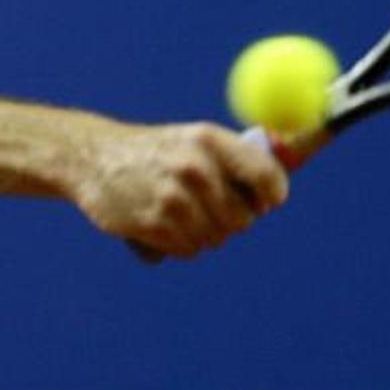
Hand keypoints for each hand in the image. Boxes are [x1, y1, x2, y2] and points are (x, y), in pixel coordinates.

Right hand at [71, 123, 289, 258]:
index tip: (265, 201)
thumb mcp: (194, 141)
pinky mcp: (154, 223)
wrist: (93, 158)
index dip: (271, 194)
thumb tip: (296, 154)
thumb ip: (238, 156)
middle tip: (207, 205)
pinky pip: (189, 249)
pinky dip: (179, 244)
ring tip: (176, 210)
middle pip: (244, 218)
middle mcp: (195, 166)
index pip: (266, 175)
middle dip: (231, 218)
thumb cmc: (154, 152)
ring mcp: (174, 196)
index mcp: (209, 139)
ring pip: (217, 238)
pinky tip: (158, 221)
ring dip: (202, 233)